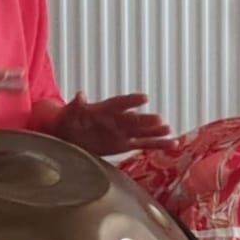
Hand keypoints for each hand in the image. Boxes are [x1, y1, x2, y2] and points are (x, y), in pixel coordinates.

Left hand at [51, 91, 172, 156]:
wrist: (67, 136)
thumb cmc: (68, 121)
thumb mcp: (68, 114)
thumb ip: (75, 106)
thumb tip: (80, 95)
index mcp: (104, 109)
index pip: (120, 103)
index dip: (132, 101)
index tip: (144, 98)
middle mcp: (116, 119)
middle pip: (134, 119)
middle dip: (146, 120)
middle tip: (159, 119)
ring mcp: (122, 132)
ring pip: (142, 131)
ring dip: (156, 132)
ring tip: (170, 131)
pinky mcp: (124, 144)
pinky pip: (143, 144)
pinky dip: (157, 144)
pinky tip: (172, 144)